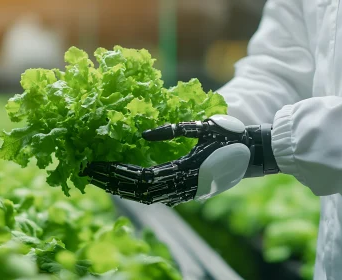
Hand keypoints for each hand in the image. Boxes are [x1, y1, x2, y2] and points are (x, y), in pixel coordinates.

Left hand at [80, 115, 278, 206]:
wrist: (256, 153)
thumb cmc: (232, 136)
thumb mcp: (203, 127)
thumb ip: (172, 130)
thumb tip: (142, 136)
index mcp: (182, 172)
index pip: (138, 178)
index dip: (113, 173)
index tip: (92, 165)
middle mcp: (180, 188)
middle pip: (136, 191)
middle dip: (109, 181)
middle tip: (85, 172)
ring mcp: (184, 192)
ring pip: (144, 196)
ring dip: (120, 187)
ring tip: (98, 177)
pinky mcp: (186, 189)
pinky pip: (155, 194)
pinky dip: (135, 189)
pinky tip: (124, 182)